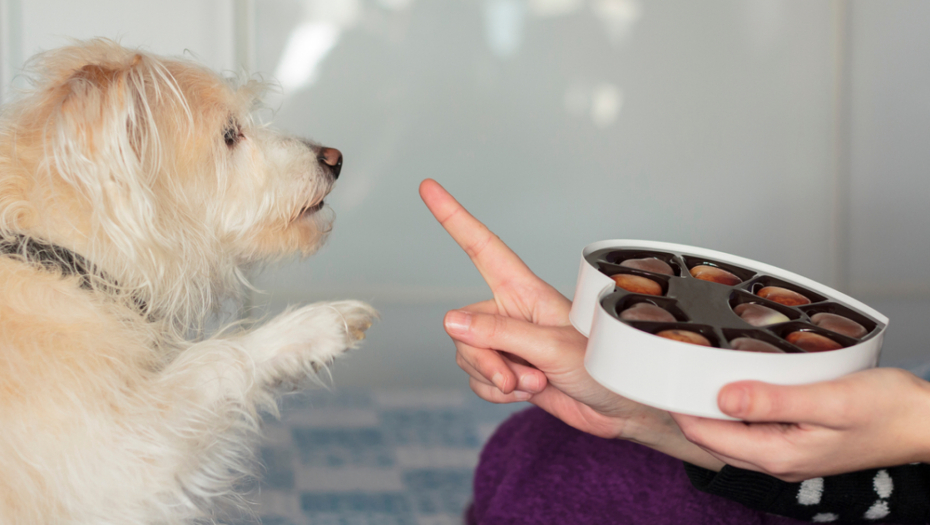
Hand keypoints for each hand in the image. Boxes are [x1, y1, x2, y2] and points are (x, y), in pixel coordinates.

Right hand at [419, 178, 722, 468]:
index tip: (429, 188)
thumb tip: (451, 322)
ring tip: (533, 383)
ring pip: (467, 356)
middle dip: (483, 358)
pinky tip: (526, 393)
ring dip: (494, 379)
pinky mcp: (508, 370)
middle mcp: (511, 312)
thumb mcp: (551, 348)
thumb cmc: (603, 367)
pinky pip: (477, 380)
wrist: (619, 409)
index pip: (481, 248)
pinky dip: (496, 393)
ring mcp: (508, 343)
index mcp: (525, 291)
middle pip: (463, 326)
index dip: (454, 218)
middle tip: (515, 377)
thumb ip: (500, 335)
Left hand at [672, 367, 929, 481]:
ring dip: (711, 409)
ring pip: (732, 434)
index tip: (661, 379)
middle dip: (689, 409)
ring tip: (693, 374)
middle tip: (670, 371)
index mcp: (779, 454)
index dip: (681, 408)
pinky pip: (753, 430)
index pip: (709, 435)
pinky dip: (736, 409)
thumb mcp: (830, 400)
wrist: (927, 422)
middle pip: (714, 438)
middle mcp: (778, 461)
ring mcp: (787, 454)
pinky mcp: (797, 443)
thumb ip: (774, 401)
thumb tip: (722, 398)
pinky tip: (735, 386)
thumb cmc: (889, 410)